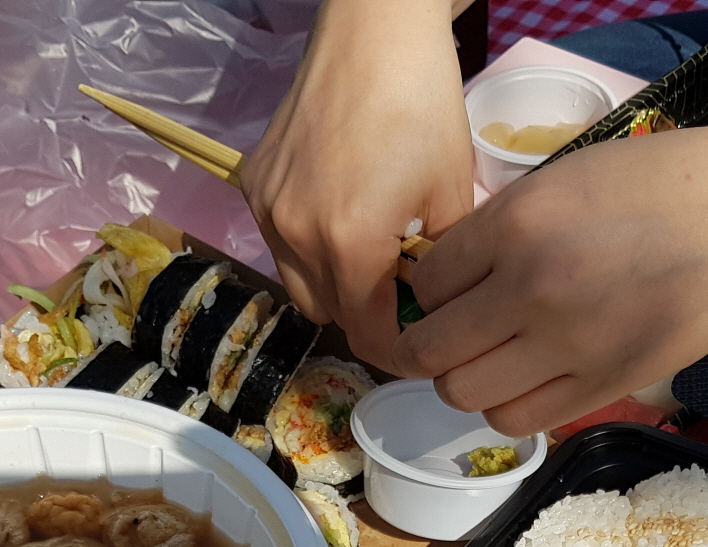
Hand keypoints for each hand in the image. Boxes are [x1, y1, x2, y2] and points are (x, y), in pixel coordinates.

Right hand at [244, 0, 474, 368]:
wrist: (373, 31)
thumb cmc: (422, 104)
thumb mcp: (453, 194)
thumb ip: (443, 268)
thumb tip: (442, 313)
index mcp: (347, 245)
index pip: (368, 335)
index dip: (400, 353)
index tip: (424, 348)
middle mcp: (295, 235)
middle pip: (330, 315)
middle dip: (368, 319)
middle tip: (405, 302)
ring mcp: (267, 208)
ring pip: (299, 283)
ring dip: (335, 286)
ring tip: (374, 259)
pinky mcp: (254, 182)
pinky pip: (279, 241)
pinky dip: (308, 246)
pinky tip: (341, 216)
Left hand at [393, 99, 707, 435]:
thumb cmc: (661, 185)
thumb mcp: (564, 178)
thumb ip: (501, 227)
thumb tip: (448, 276)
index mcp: (516, 226)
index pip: (427, 282)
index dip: (425, 290)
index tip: (442, 291)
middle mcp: (531, 291)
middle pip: (431, 350)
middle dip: (429, 344)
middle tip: (452, 333)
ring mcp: (567, 348)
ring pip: (465, 395)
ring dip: (465, 381)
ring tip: (490, 360)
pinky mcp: (602, 388)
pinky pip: (518, 421)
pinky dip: (507, 407)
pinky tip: (525, 381)